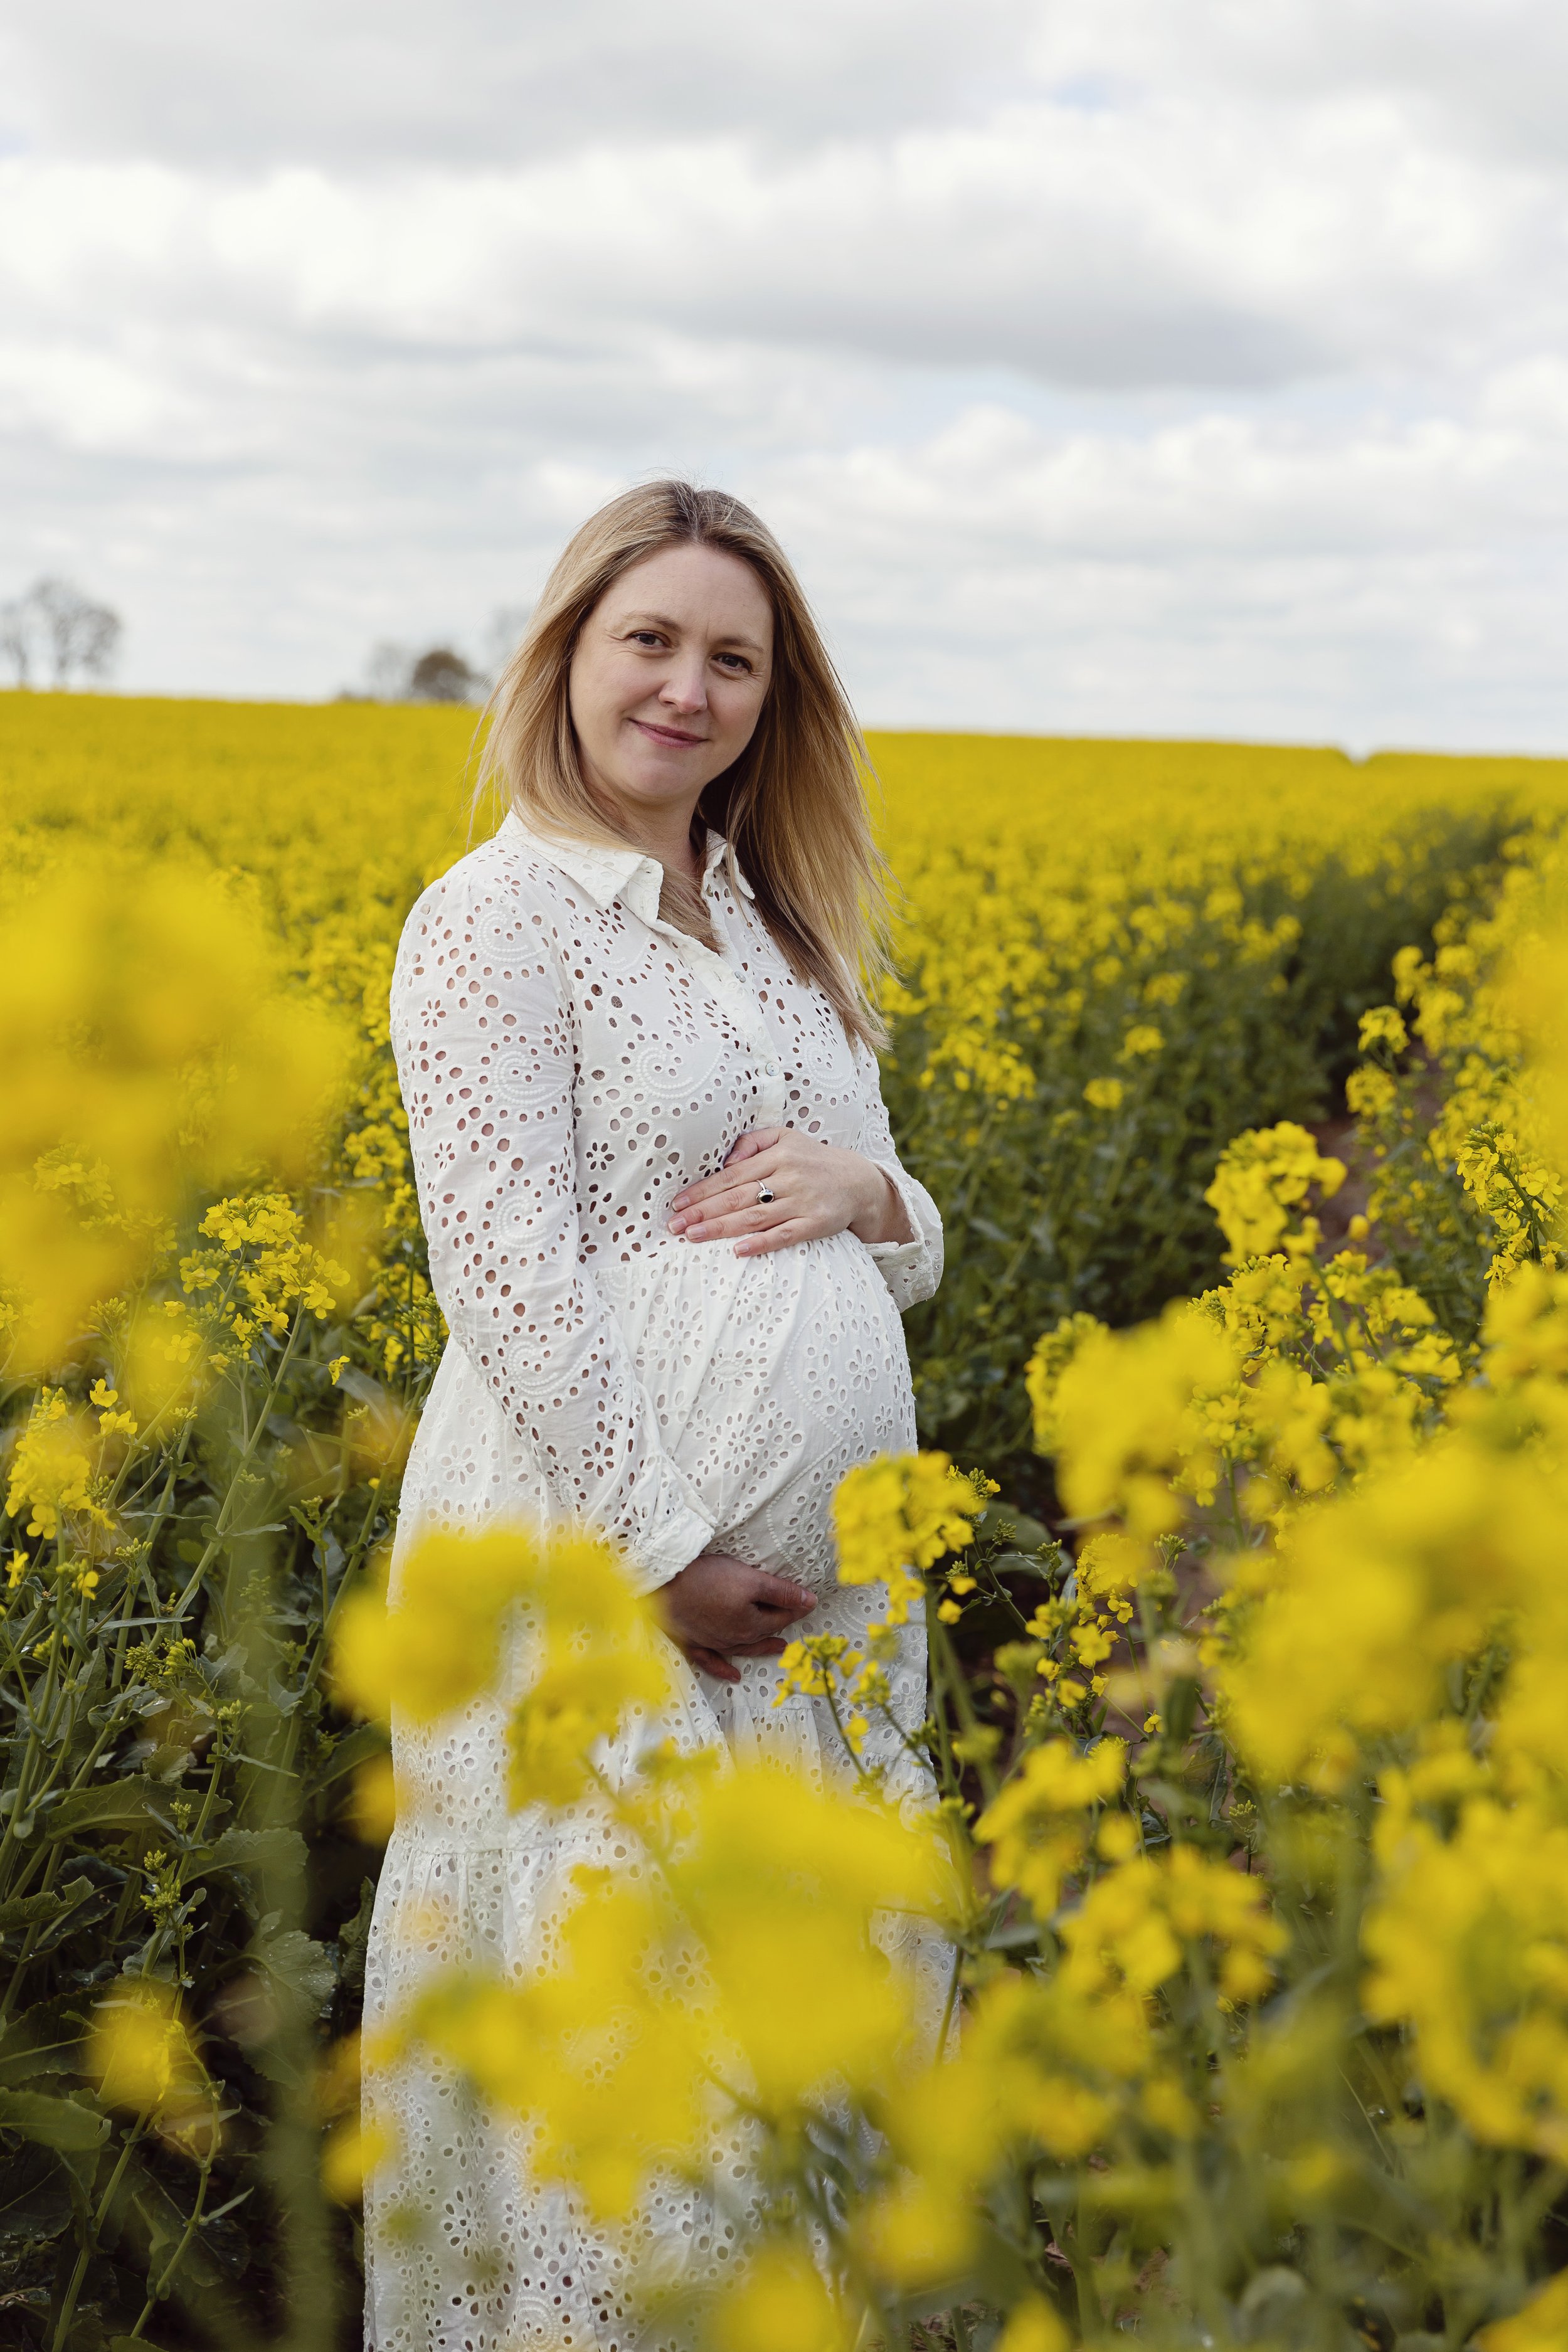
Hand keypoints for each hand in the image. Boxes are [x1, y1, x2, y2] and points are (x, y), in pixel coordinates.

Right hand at [657, 1551, 816, 1682]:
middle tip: (798, 1626)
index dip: (795, 1608)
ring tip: (778, 1648)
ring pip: (743, 1648)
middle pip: (762, 1633)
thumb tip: (811, 1601)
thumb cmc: (708, 1579)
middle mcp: (733, 1639)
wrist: (663, 1586)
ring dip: (761, 1648)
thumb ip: (781, 1592)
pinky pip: (711, 1661)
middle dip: (780, 1628)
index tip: (808, 1602)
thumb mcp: (751, 1579)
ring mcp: (712, 1642)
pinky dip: (723, 1668)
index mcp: (750, 1625)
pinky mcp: (691, 1641)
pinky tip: (732, 1675)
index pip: (780, 1617)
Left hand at [666, 1128, 913, 1256]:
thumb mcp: (785, 1137)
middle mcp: (789, 1177)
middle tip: (676, 1225)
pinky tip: (738, 1250)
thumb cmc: (813, 1160)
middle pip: (739, 1197)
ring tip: (694, 1236)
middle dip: (704, 1211)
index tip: (678, 1203)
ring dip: (722, 1227)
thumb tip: (726, 1159)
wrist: (859, 1181)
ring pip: (756, 1217)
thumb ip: (752, 1142)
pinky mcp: (816, 1224)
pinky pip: (785, 1235)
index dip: (703, 1190)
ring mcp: (803, 1202)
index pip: (732, 1175)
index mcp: (778, 1155)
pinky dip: (762, 1243)